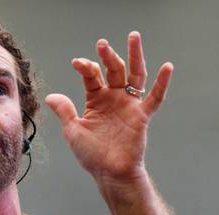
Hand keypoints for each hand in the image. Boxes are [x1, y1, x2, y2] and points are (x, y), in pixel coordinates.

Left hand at [45, 31, 171, 190]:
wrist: (110, 173)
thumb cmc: (92, 155)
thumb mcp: (73, 131)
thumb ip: (65, 111)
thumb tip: (50, 96)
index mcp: (96, 100)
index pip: (92, 76)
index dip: (86, 67)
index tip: (78, 63)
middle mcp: (114, 98)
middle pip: (114, 70)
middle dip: (108, 56)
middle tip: (102, 44)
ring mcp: (129, 105)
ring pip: (134, 75)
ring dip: (135, 56)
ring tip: (133, 37)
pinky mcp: (142, 116)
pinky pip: (155, 98)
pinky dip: (162, 83)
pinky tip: (167, 67)